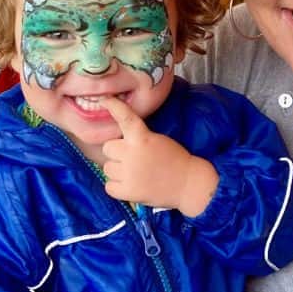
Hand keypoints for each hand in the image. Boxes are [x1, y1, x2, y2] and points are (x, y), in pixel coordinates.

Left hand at [99, 96, 217, 216]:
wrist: (188, 183)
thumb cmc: (175, 159)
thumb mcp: (158, 140)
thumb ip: (138, 138)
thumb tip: (119, 141)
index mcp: (143, 139)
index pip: (125, 119)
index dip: (114, 108)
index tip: (104, 99)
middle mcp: (132, 155)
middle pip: (108, 148)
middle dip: (117, 152)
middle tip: (131, 158)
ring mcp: (128, 174)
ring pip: (107, 168)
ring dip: (118, 170)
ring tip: (134, 173)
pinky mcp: (127, 192)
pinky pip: (109, 186)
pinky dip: (118, 187)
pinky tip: (131, 185)